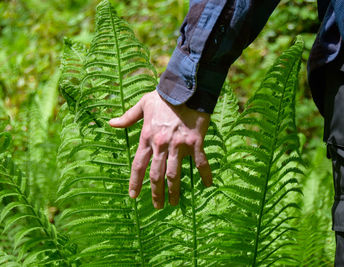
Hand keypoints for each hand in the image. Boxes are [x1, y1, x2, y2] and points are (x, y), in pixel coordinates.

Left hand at [109, 90, 211, 208]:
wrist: (185, 88)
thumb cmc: (163, 97)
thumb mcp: (142, 105)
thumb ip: (127, 117)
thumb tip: (111, 123)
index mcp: (147, 137)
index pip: (138, 165)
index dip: (135, 182)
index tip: (133, 196)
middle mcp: (161, 144)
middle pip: (156, 175)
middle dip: (155, 193)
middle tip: (157, 206)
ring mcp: (179, 145)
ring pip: (174, 174)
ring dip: (174, 191)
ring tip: (174, 203)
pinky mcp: (195, 142)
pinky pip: (200, 162)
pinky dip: (204, 175)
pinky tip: (207, 185)